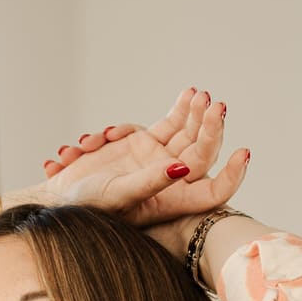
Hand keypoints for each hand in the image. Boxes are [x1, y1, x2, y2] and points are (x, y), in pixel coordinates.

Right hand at [40, 86, 248, 235]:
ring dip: (190, 111)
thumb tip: (181, 166)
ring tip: (194, 93)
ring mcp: (156, 159)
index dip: (231, 175)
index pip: (212, 190)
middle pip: (201, 149)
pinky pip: (163, 122)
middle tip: (213, 103)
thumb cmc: (86, 206)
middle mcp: (169, 180)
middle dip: (209, 125)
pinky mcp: (141, 143)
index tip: (243, 152)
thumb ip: (150, 182)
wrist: (58, 196)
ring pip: (185, 130)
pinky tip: (115, 131)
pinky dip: (158, 115)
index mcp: (171, 200)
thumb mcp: (118, 195)